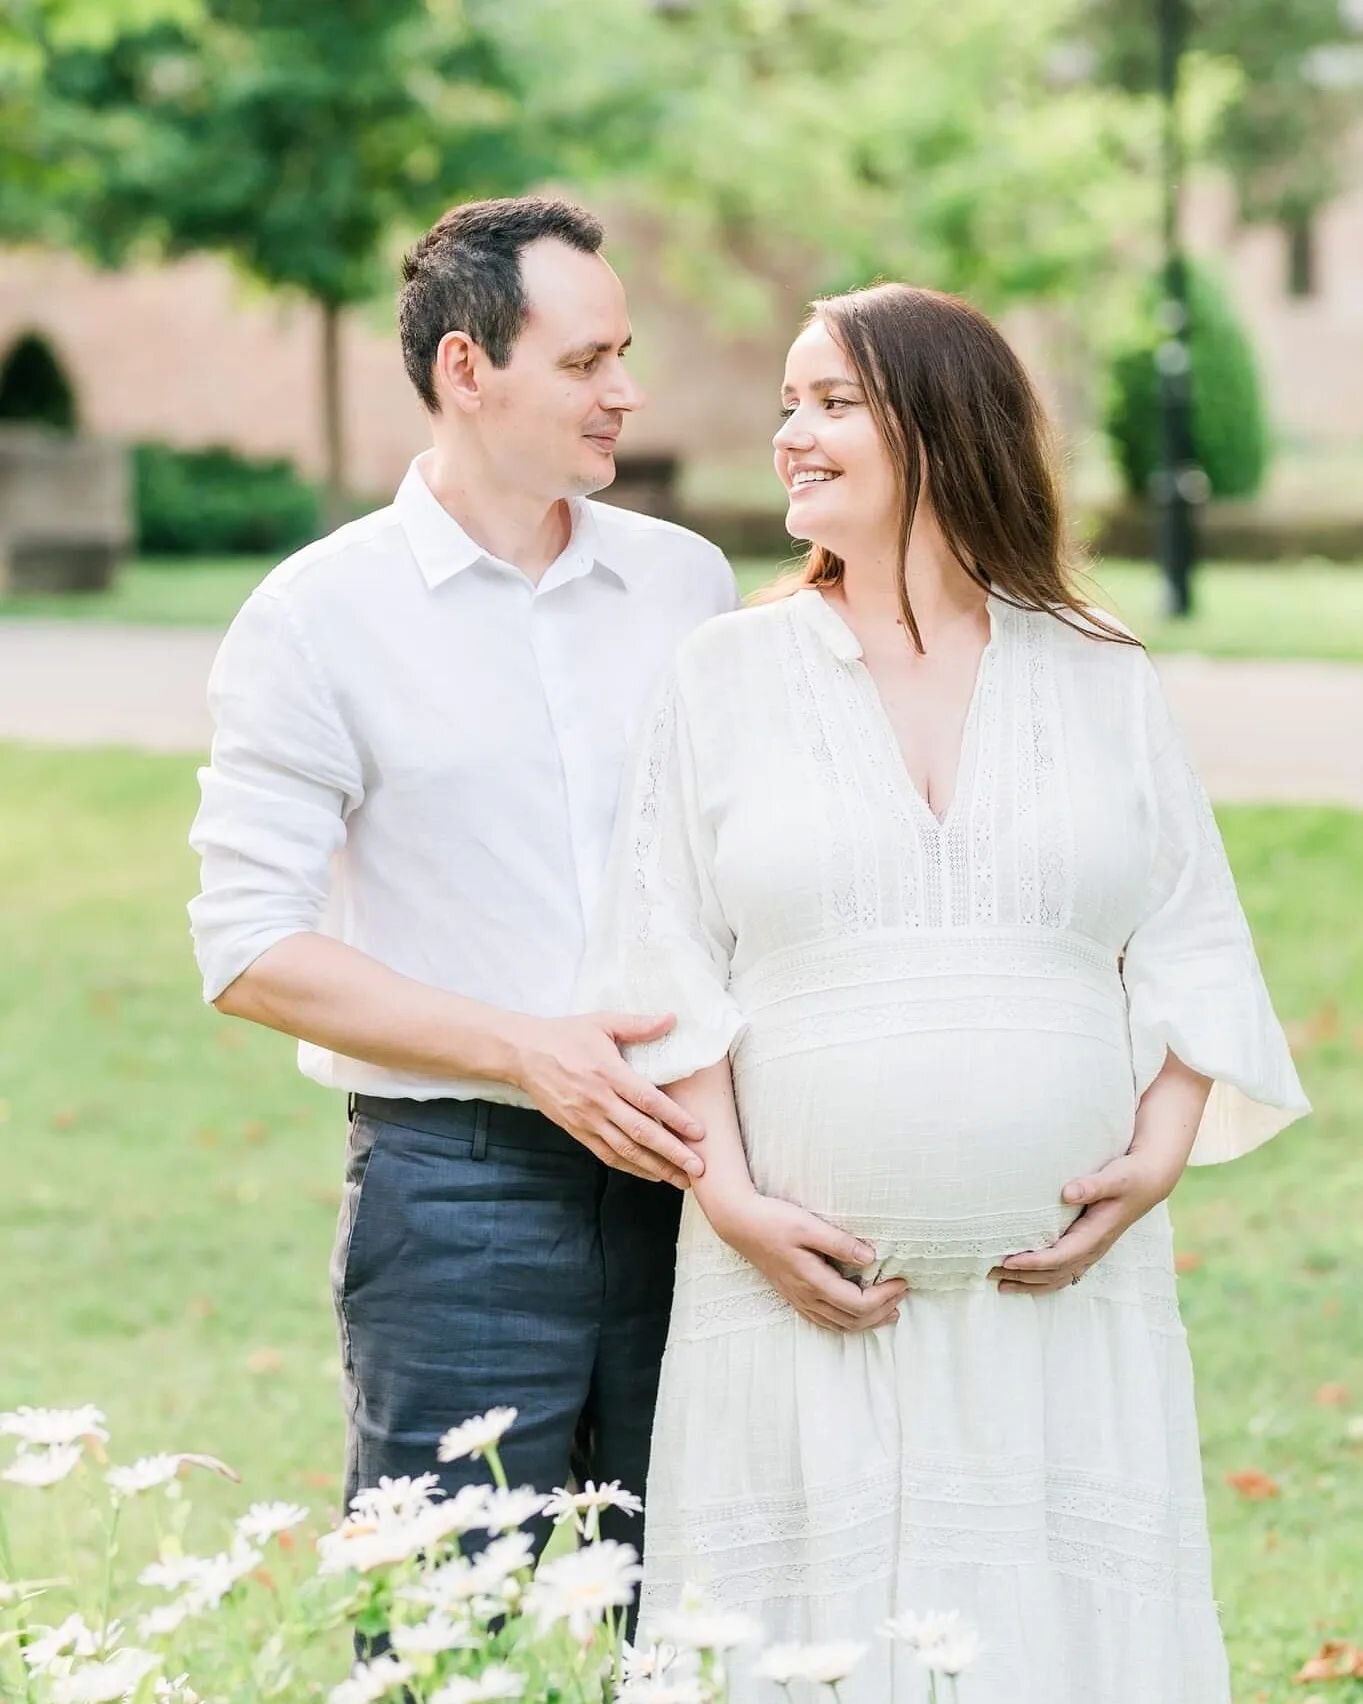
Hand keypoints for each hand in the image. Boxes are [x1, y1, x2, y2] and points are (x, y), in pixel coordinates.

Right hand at [508, 1011, 704, 1188]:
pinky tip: (650, 1174)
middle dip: (672, 1152)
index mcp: (609, 1073)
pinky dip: (630, 1167)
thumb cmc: (566, 1035)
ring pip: (625, 1150)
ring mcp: (586, 1119)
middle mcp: (599, 1101)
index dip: (675, 1118)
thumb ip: (638, 1024)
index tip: (699, 1132)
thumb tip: (672, 1019)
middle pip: (640, 1132)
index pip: (648, 1100)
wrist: (523, 1054)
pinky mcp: (576, 1130)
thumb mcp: (602, 1022)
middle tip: (698, 1168)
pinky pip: (606, 1154)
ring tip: (681, 1179)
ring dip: (655, 1167)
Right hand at [715, 1193, 906, 1332]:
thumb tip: (870, 1257)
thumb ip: (839, 1243)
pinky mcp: (793, 1296)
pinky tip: (854, 1315)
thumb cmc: (773, 1221)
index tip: (901, 1281)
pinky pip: (824, 1321)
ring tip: (889, 1312)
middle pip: (852, 1320)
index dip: (884, 1297)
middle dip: (881, 1311)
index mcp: (813, 1281)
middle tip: (902, 1295)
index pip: (858, 1303)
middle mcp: (806, 1296)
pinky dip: (846, 1323)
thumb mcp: (808, 1225)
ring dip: (867, 1322)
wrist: (740, 1224)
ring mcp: (798, 1299)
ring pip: (839, 1324)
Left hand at [989, 1150, 1178, 1294]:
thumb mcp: (1115, 1177)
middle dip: (1023, 1276)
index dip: (1034, 1262)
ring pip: (1058, 1278)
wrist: (1148, 1182)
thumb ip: (1093, 1184)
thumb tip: (1067, 1192)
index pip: (1060, 1256)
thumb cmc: (1129, 1177)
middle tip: (990, 1273)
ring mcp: (1091, 1252)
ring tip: (999, 1285)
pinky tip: (1023, 1281)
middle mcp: (1093, 1249)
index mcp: (1096, 1234)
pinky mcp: (1087, 1249)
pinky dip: (1042, 1280)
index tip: (1007, 1261)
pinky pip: (1063, 1273)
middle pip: (1054, 1273)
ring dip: (1029, 1283)